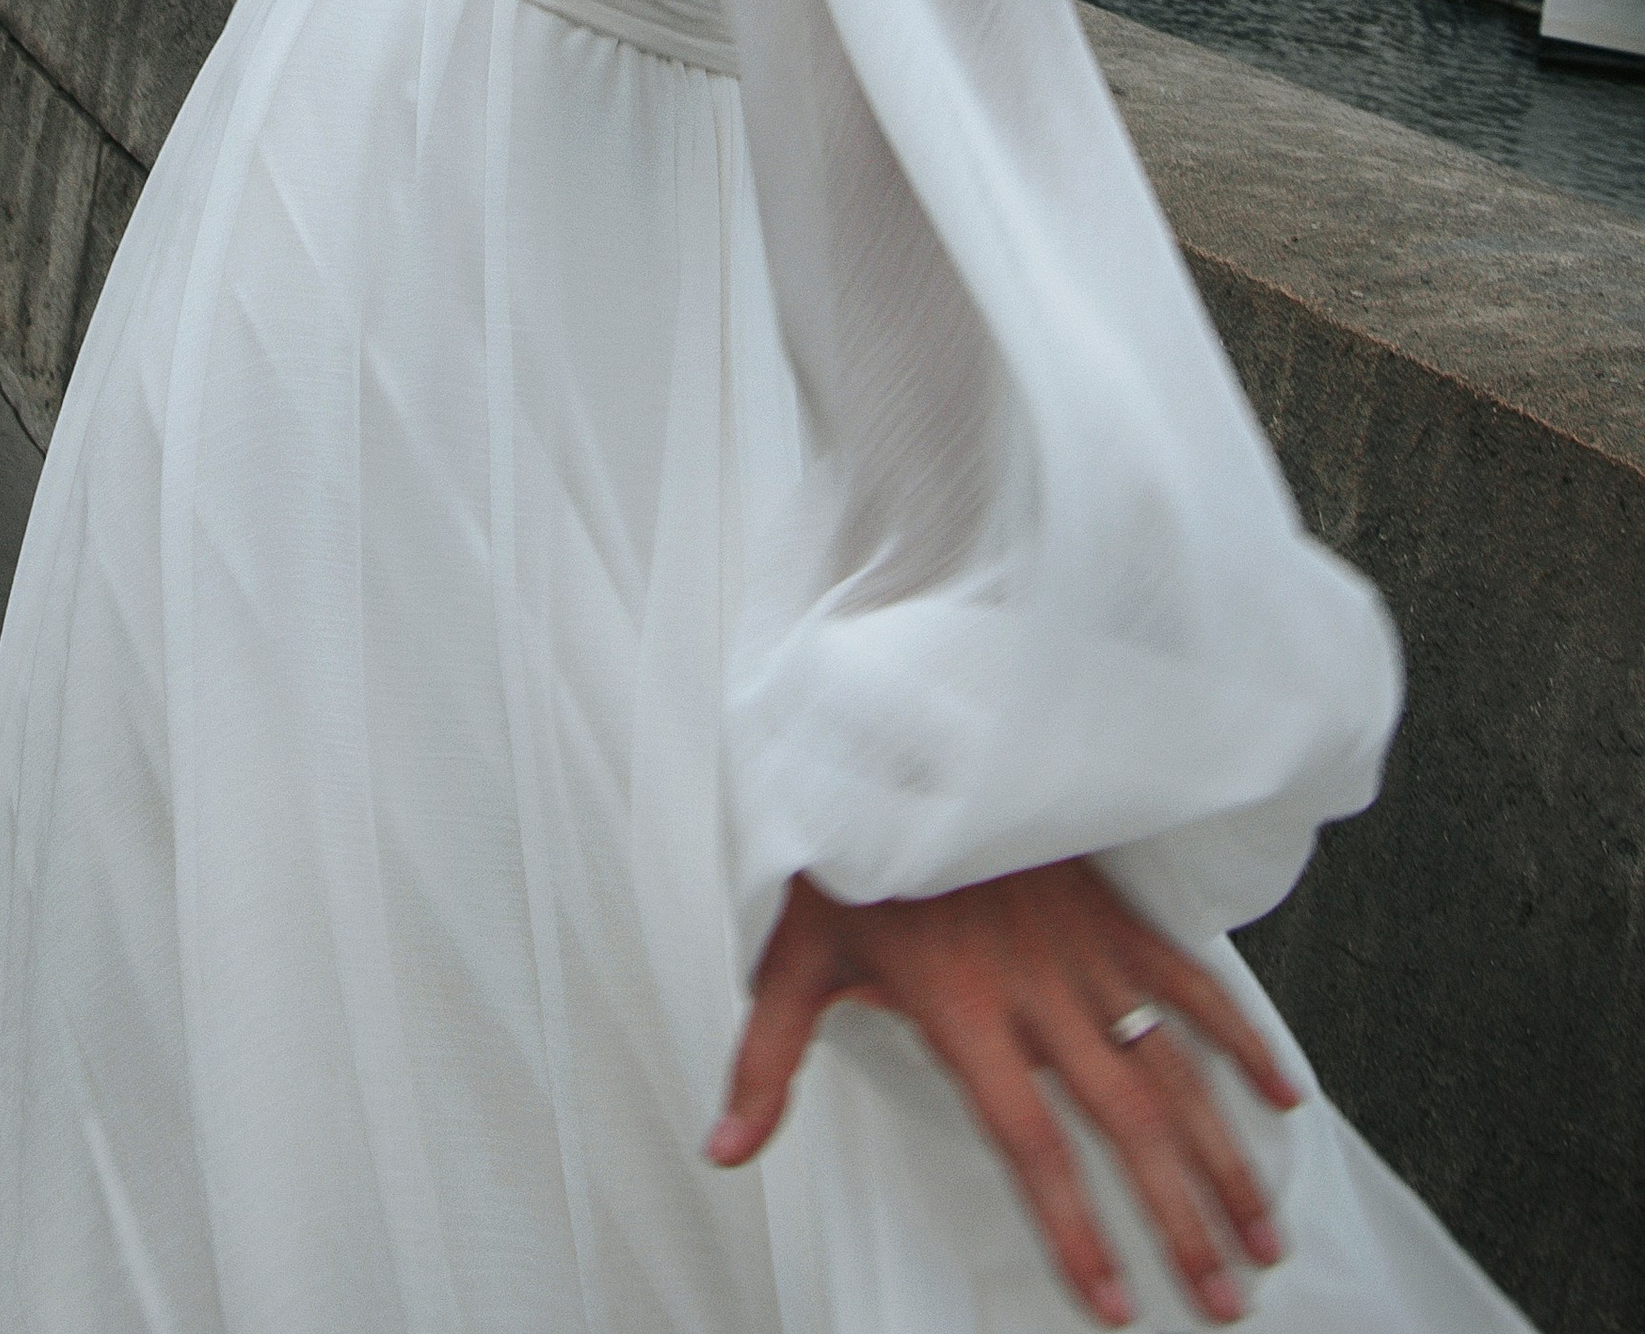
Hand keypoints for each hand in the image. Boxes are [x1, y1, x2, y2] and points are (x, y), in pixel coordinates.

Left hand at [706, 860, 1300, 1327]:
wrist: (895, 733)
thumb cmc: (843, 853)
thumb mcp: (792, 957)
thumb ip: (766, 1062)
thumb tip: (724, 1153)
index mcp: (962, 1010)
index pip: (1030, 1144)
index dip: (1076, 1231)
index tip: (1118, 1306)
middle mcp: (1035, 988)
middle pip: (1124, 1123)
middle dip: (1181, 1220)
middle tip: (1228, 1302)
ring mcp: (1083, 946)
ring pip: (1173, 1066)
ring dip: (1225, 1155)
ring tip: (1266, 1238)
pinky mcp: (1111, 908)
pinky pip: (1190, 978)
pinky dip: (1242, 1036)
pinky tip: (1286, 1100)